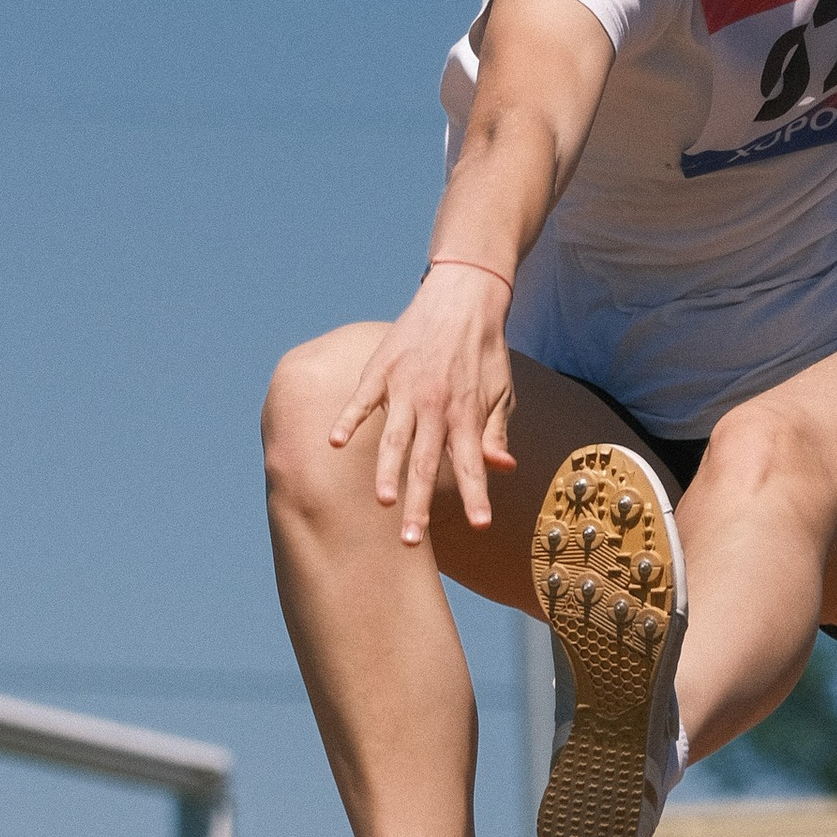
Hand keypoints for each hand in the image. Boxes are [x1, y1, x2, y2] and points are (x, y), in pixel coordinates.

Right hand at [329, 264, 517, 543]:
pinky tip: (335, 443)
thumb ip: (495, 433)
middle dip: (419, 503)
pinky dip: (348, 419)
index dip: (476, 495)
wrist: (464, 296)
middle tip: (410, 540)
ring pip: (394, 437)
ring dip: (388, 471)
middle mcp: (436, 405)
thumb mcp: (501, 392)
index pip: (472, 464)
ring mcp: (407, 386)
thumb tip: (502, 469)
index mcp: (467, 414)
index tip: (479, 526)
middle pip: (426, 462)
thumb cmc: (484, 351)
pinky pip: (362, 398)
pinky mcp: (383, 368)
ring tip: (381, 501)